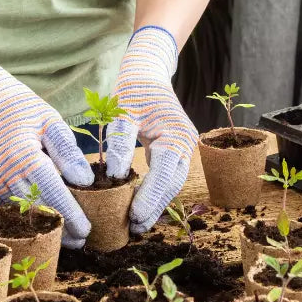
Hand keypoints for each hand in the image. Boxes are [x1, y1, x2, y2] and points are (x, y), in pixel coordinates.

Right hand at [0, 48, 93, 247]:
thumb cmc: (23, 109)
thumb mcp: (50, 121)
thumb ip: (68, 152)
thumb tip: (85, 181)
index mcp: (23, 155)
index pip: (52, 192)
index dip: (70, 214)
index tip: (86, 230)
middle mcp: (3, 171)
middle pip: (36, 209)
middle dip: (59, 228)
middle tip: (79, 241)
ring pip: (19, 212)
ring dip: (42, 225)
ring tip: (64, 236)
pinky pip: (6, 206)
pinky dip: (24, 215)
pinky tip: (41, 222)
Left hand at [106, 26, 198, 233]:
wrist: (148, 72)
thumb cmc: (134, 88)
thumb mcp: (122, 110)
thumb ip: (119, 142)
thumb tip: (115, 176)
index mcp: (176, 134)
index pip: (165, 173)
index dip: (150, 197)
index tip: (134, 216)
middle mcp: (186, 144)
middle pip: (173, 184)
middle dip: (155, 207)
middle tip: (135, 229)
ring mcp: (184, 148)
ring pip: (172, 184)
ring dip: (156, 204)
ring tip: (137, 225)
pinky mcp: (176, 151)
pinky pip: (168, 177)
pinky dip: (156, 193)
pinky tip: (141, 208)